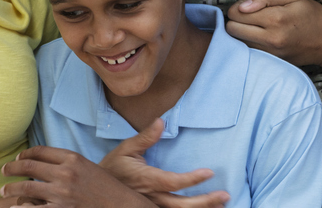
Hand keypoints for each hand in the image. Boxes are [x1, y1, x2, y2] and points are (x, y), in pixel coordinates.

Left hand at [2, 147, 153, 207]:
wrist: (120, 205)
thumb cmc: (105, 188)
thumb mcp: (87, 168)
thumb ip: (67, 163)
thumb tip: (45, 162)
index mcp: (72, 158)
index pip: (40, 151)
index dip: (25, 154)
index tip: (18, 158)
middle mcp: (65, 173)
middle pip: (29, 166)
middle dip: (12, 168)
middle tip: (4, 171)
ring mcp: (61, 194)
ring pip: (27, 187)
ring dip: (11, 188)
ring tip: (3, 190)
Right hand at [100, 119, 228, 207]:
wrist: (96, 191)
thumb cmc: (113, 167)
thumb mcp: (126, 149)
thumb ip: (146, 137)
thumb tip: (161, 121)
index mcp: (146, 180)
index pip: (173, 182)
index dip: (192, 180)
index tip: (209, 173)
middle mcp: (151, 198)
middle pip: (181, 206)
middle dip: (205, 202)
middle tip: (225, 195)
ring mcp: (151, 207)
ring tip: (221, 205)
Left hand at [225, 0, 321, 66]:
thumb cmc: (312, 15)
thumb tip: (242, 5)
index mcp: (276, 19)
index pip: (236, 14)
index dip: (237, 7)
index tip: (246, 6)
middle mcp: (271, 39)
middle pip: (232, 30)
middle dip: (234, 20)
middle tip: (247, 16)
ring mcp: (271, 53)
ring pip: (238, 43)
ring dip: (241, 33)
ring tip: (254, 26)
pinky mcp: (273, 62)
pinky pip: (250, 52)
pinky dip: (249, 44)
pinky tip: (259, 37)